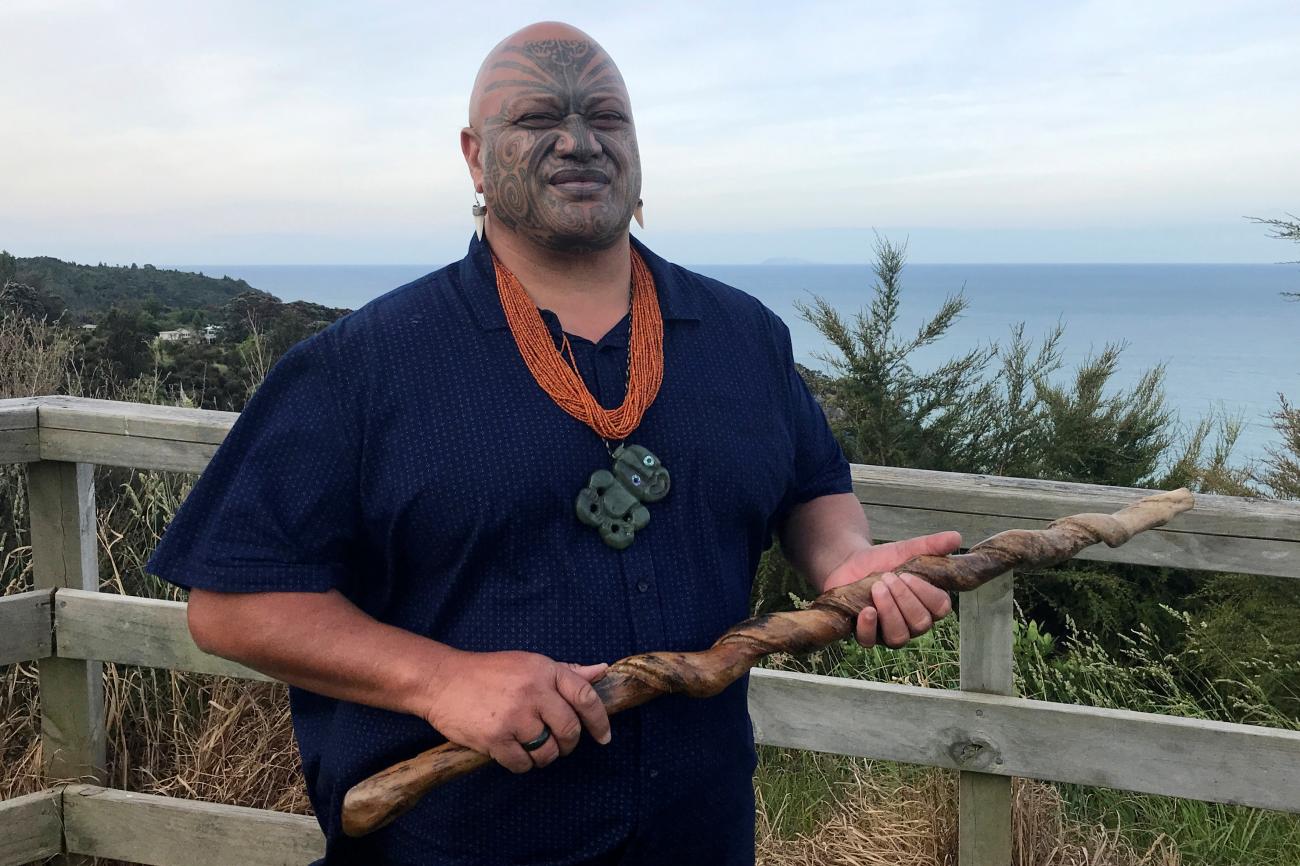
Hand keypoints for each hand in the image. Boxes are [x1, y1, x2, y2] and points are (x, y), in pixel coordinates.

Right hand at [420, 650, 610, 773]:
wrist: (442, 681)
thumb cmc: (489, 673)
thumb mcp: (530, 663)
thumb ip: (567, 671)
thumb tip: (602, 671)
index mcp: (544, 670)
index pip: (585, 696)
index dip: (599, 720)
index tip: (604, 736)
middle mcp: (533, 691)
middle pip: (569, 730)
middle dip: (568, 743)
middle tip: (559, 744)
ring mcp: (514, 716)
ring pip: (547, 752)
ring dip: (543, 756)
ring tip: (530, 745)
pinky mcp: (495, 737)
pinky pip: (523, 764)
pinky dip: (521, 764)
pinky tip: (512, 751)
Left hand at [821, 531, 960, 648]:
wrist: (851, 563)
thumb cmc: (885, 560)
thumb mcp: (906, 550)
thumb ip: (931, 546)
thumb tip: (957, 537)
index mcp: (928, 603)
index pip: (941, 608)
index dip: (926, 594)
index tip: (907, 575)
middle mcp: (912, 623)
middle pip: (921, 623)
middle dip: (905, 599)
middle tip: (888, 577)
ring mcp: (889, 632)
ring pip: (899, 636)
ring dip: (889, 611)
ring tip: (877, 588)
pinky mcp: (867, 635)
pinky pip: (870, 641)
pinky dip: (869, 627)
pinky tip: (867, 610)